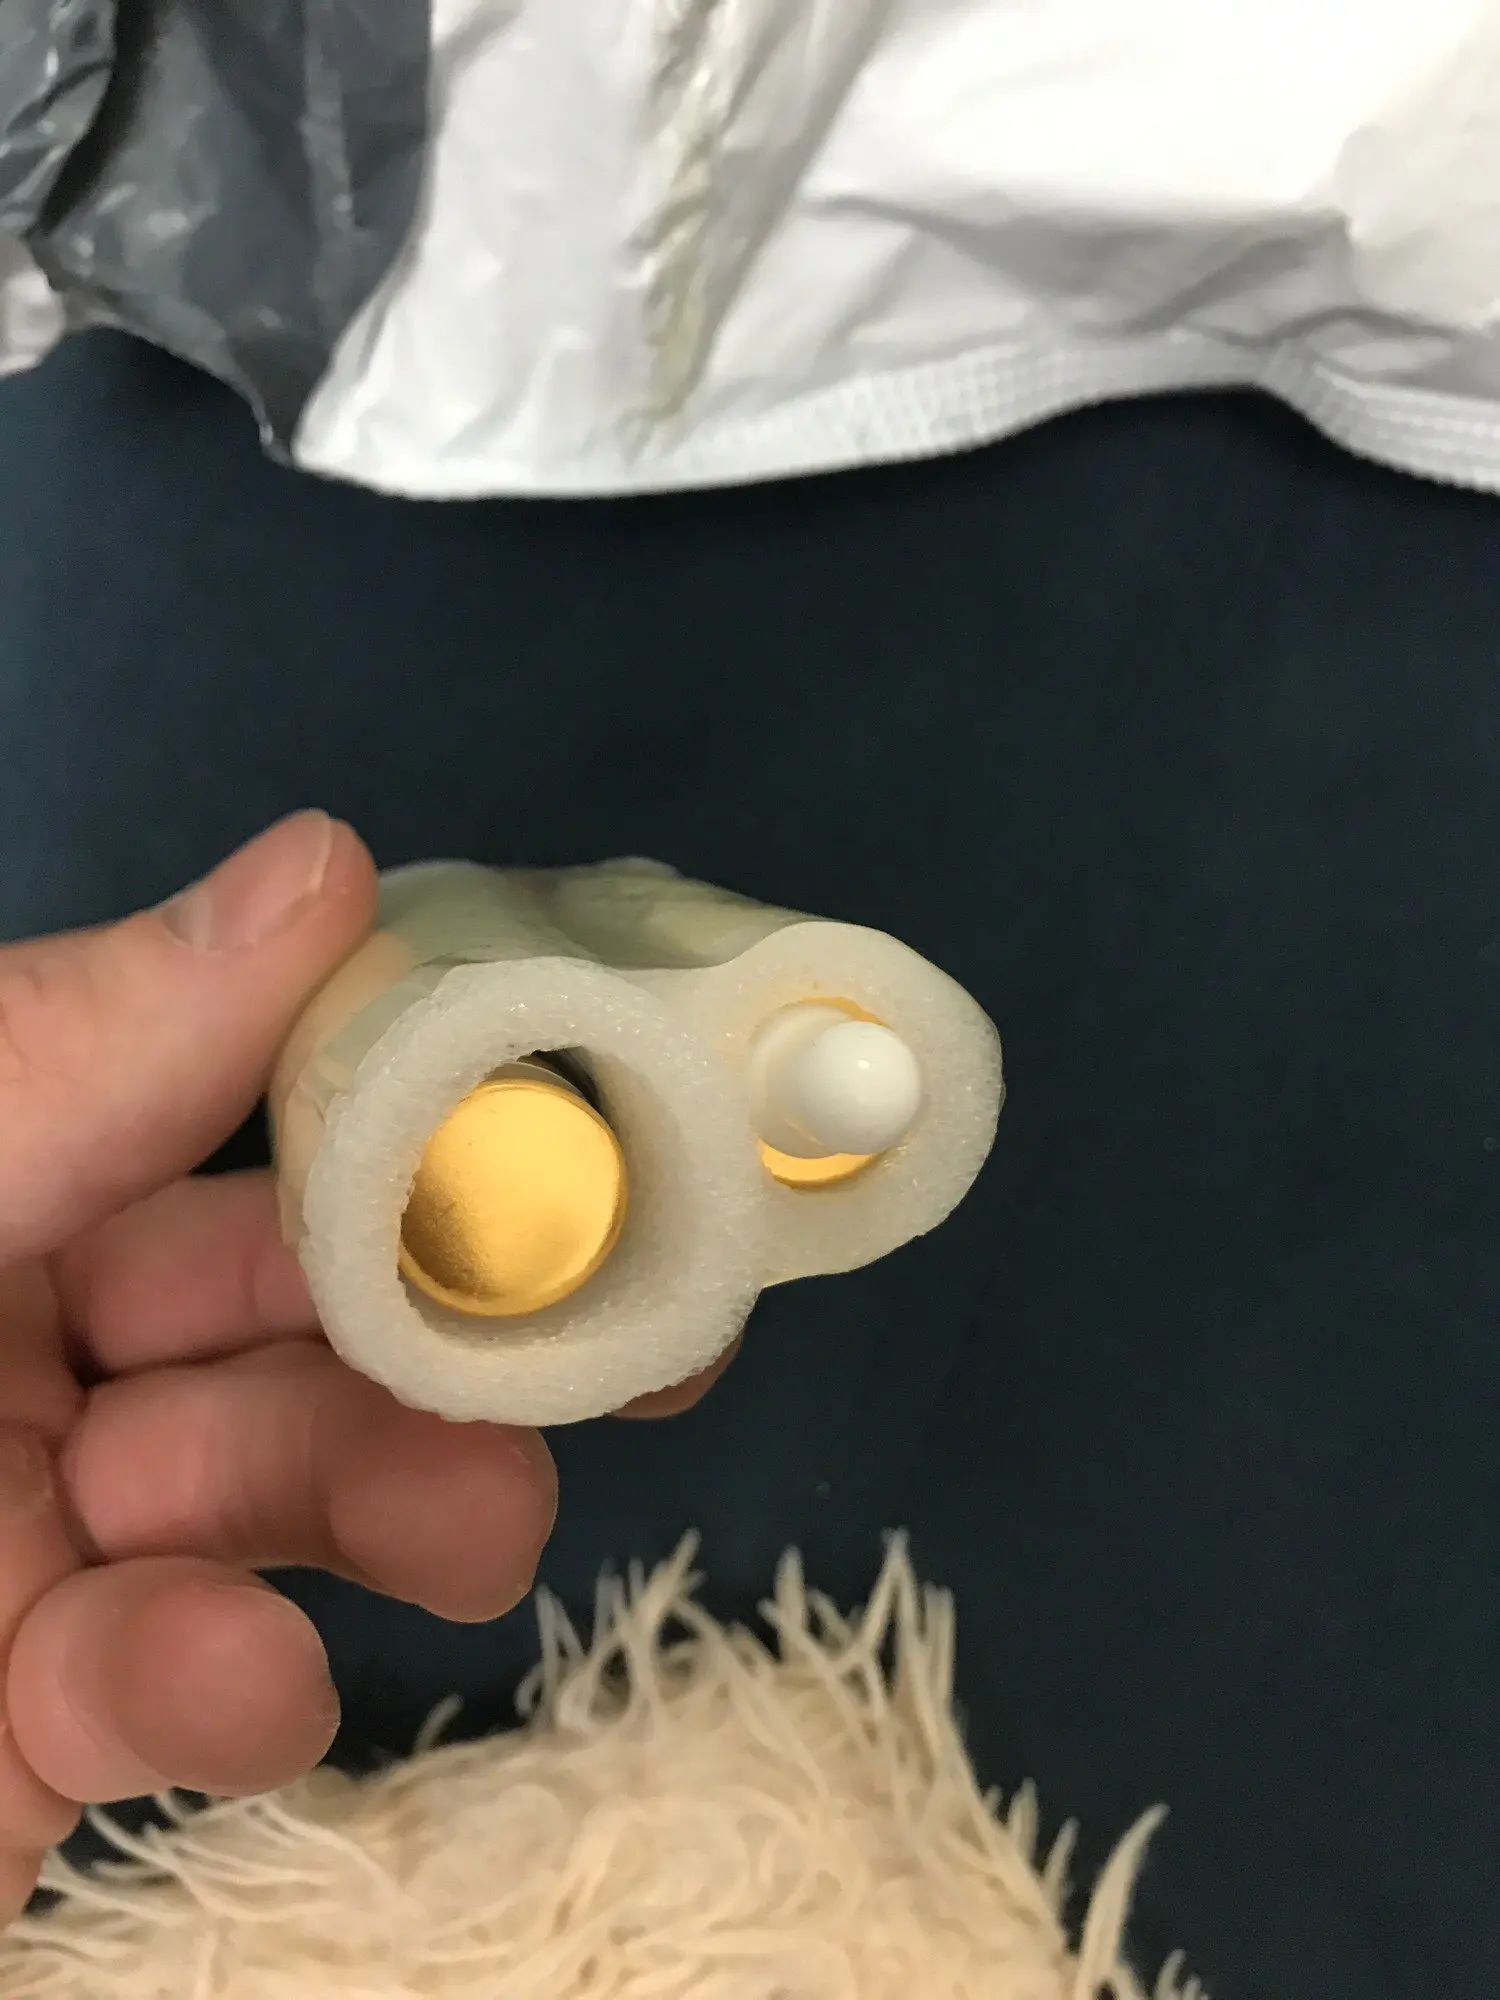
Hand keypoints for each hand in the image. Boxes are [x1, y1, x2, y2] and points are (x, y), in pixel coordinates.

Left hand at [0, 814, 567, 1921]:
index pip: (238, 1107)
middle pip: (302, 1309)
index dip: (420, 1105)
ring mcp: (45, 1540)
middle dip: (450, 1326)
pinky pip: (184, 1691)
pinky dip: (227, 1690)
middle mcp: (26, 1333)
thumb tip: (330, 860)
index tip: (591, 1119)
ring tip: (471, 1527)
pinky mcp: (46, 1735)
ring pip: (291, 1493)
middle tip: (629, 1338)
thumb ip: (83, 1045)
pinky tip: (214, 1686)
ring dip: (392, 1500)